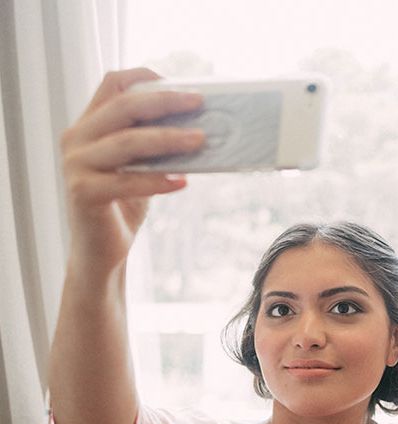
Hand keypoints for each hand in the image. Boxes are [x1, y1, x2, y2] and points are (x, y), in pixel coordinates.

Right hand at [61, 68, 204, 273]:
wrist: (101, 251)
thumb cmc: (124, 205)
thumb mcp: (139, 167)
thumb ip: (154, 145)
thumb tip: (198, 128)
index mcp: (88, 126)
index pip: (112, 86)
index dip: (144, 78)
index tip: (180, 83)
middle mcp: (76, 139)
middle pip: (123, 107)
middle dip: (165, 102)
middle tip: (199, 103)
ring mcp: (76, 165)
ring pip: (127, 142)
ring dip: (169, 139)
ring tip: (200, 140)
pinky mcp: (83, 192)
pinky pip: (127, 182)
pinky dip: (158, 181)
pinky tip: (182, 182)